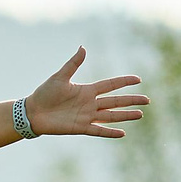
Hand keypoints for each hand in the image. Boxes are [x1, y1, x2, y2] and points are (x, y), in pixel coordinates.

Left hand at [24, 48, 148, 138]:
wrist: (32, 112)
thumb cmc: (44, 93)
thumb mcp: (60, 77)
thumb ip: (73, 64)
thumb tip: (83, 48)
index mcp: (87, 90)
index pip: (110, 85)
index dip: (124, 82)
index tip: (138, 79)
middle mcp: (90, 103)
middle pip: (115, 101)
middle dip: (131, 100)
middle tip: (147, 100)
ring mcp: (86, 116)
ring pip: (111, 115)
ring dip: (125, 115)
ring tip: (141, 114)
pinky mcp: (80, 128)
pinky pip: (98, 130)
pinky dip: (110, 132)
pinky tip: (123, 133)